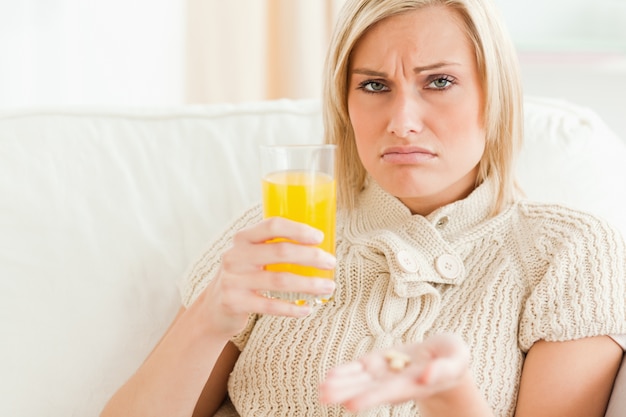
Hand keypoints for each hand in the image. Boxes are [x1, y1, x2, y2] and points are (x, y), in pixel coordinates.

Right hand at [197, 216, 335, 336]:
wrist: (212, 308)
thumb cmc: (243, 277)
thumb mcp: (250, 255)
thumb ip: (272, 246)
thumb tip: (318, 244)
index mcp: (243, 238)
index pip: (272, 226)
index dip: (297, 229)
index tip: (319, 237)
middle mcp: (235, 256)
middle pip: (280, 252)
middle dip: (311, 256)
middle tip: (331, 262)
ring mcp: (233, 280)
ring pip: (279, 280)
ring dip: (309, 284)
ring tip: (328, 286)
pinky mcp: (234, 303)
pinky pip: (270, 305)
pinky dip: (292, 308)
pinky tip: (307, 309)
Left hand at [319, 334, 470, 411]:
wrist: (445, 357)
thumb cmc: (454, 359)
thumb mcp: (457, 359)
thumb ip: (443, 369)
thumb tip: (426, 376)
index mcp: (413, 384)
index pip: (389, 393)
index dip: (371, 398)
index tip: (351, 405)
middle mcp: (395, 383)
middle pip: (368, 389)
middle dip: (346, 392)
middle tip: (324, 396)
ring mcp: (386, 373)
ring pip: (360, 380)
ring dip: (340, 383)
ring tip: (321, 389)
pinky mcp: (380, 362)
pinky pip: (360, 368)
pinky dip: (345, 371)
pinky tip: (329, 375)